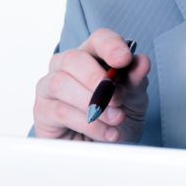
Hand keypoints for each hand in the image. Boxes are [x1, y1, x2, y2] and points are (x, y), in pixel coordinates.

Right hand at [33, 28, 150, 142]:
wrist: (107, 147)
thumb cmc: (117, 115)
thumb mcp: (135, 98)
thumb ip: (136, 79)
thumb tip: (142, 62)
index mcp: (93, 55)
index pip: (99, 39)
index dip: (110, 46)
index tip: (124, 59)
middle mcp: (66, 66)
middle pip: (73, 59)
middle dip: (98, 79)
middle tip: (119, 99)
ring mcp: (49, 87)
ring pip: (61, 84)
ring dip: (92, 103)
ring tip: (115, 118)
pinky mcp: (42, 112)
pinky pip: (60, 112)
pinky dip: (89, 124)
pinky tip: (107, 132)